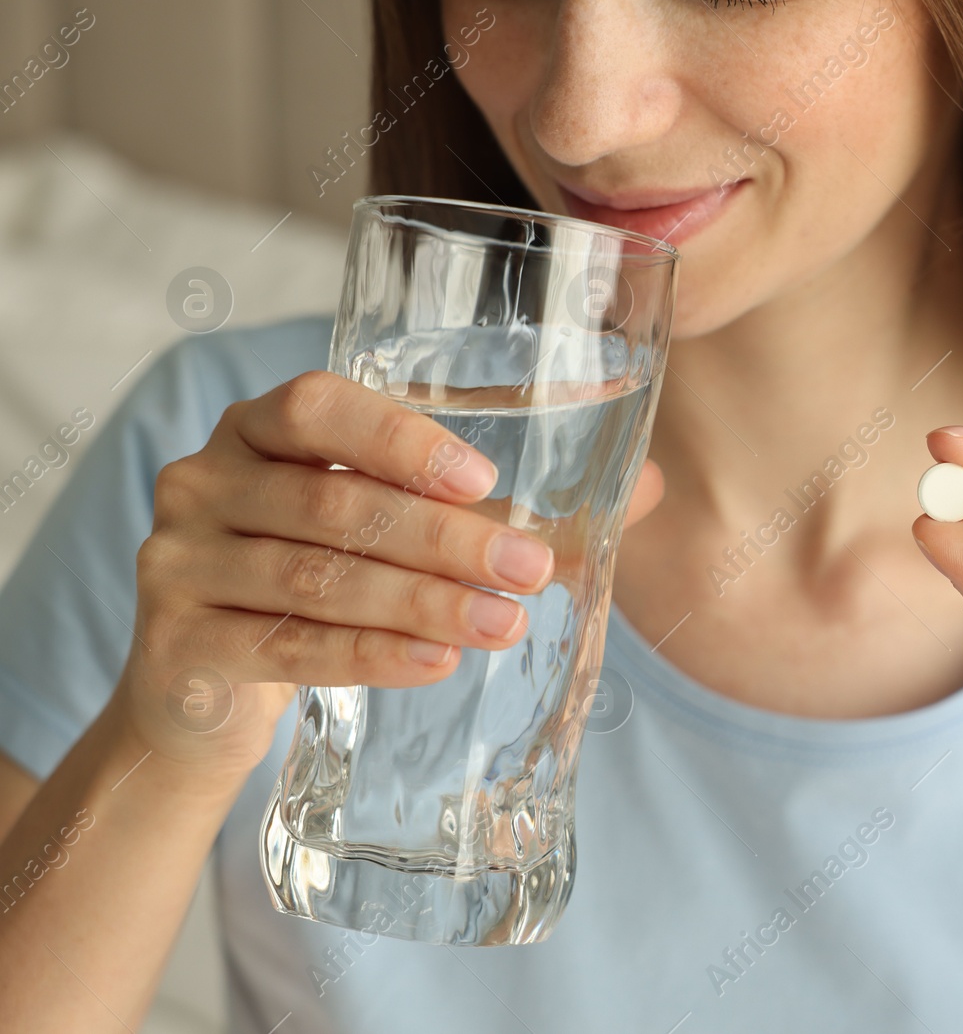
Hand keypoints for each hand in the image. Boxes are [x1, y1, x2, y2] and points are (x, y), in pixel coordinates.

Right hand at [116, 370, 663, 782]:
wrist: (203, 692)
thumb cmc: (322, 583)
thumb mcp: (391, 531)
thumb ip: (501, 507)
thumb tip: (647, 489)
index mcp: (258, 429)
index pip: (318, 408)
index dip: (400, 439)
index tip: (484, 480)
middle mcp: (205, 480)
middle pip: (334, 504)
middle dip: (445, 540)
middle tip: (530, 570)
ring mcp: (179, 562)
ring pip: (317, 578)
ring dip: (423, 602)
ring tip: (504, 624)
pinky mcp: (178, 645)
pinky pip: (287, 647)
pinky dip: (371, 654)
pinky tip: (437, 663)